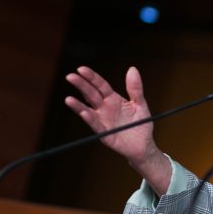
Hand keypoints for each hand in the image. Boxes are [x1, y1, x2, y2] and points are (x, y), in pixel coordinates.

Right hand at [64, 66, 167, 183]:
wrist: (144, 145)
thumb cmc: (141, 124)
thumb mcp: (140, 104)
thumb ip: (135, 88)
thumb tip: (132, 69)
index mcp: (113, 99)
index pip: (100, 85)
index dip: (91, 77)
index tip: (81, 68)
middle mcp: (105, 108)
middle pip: (91, 94)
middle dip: (81, 85)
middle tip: (70, 77)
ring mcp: (103, 120)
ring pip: (88, 110)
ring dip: (78, 105)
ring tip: (68, 99)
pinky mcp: (104, 133)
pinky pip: (96, 125)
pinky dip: (90, 119)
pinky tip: (85, 113)